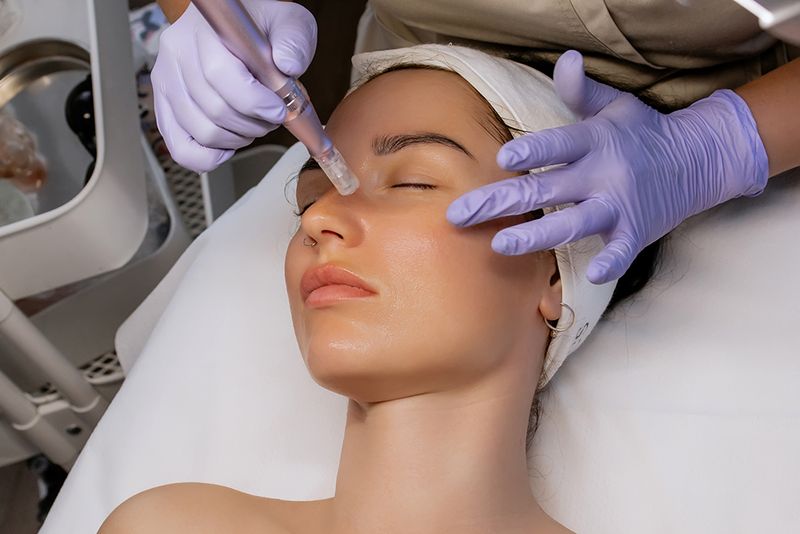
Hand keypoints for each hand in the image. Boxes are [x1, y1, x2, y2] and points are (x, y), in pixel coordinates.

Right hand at [151, 0, 316, 172]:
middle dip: (253, 124)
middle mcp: (177, 54)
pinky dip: (208, 157)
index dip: (254, 102)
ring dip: (237, 139)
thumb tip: (288, 65)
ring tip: (253, 125)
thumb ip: (293, 41)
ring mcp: (166, 82)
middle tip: (270, 117)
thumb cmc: (260, 27)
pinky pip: (179, 147)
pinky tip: (228, 147)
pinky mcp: (165, 106)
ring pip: (202, 133)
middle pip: (214, 110)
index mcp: (204, 30)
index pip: (219, 74)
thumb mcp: (288, 23)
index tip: (277, 111)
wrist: (235, 27)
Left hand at [446, 50, 767, 283]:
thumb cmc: (643, 132)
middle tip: (459, 214)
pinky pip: (622, 252)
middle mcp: (604, 173)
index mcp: (595, 140)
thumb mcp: (615, 104)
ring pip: (572, 224)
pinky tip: (593, 273)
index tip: (501, 160)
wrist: (698, 159)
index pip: (557, 144)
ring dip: (536, 235)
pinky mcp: (636, 232)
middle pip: (546, 189)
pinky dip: (611, 262)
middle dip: (500, 202)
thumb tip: (565, 59)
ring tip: (499, 244)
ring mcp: (619, 205)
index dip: (531, 151)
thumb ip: (582, 90)